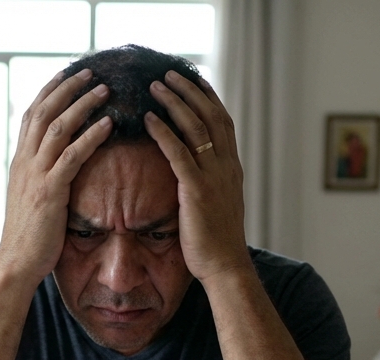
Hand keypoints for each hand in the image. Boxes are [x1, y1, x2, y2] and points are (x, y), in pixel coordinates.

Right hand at [0, 69, 114, 283]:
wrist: (16, 263)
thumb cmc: (28, 237)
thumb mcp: (30, 200)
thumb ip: (40, 179)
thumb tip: (55, 169)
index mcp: (19, 162)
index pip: (31, 115)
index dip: (48, 92)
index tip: (65, 75)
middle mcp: (24, 162)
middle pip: (43, 112)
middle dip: (66, 88)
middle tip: (88, 72)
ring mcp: (35, 175)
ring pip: (57, 127)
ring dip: (82, 104)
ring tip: (104, 89)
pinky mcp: (50, 191)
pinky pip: (72, 156)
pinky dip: (91, 136)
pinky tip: (109, 124)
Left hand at [144, 72, 248, 281]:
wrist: (225, 267)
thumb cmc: (216, 242)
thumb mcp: (216, 205)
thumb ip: (208, 184)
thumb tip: (193, 174)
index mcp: (231, 168)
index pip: (222, 122)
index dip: (208, 98)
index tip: (193, 79)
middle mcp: (226, 166)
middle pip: (210, 116)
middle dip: (189, 91)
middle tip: (168, 73)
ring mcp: (214, 177)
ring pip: (196, 128)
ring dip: (175, 103)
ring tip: (155, 85)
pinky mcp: (196, 190)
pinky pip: (178, 153)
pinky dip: (163, 132)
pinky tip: (148, 119)